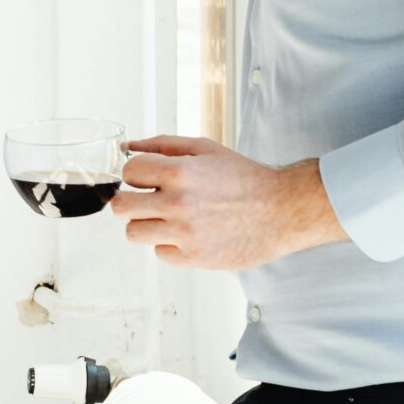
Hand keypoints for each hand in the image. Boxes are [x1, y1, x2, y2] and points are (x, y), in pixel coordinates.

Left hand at [114, 136, 345, 269]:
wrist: (282, 211)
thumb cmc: (245, 178)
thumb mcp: (206, 149)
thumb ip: (164, 145)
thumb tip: (129, 146)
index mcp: (179, 172)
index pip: (129, 172)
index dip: (136, 174)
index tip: (147, 179)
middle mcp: (178, 204)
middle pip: (121, 207)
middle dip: (131, 201)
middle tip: (147, 201)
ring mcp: (185, 234)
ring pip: (134, 233)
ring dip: (146, 225)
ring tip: (168, 219)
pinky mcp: (194, 258)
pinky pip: (159, 253)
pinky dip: (170, 244)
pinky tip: (189, 234)